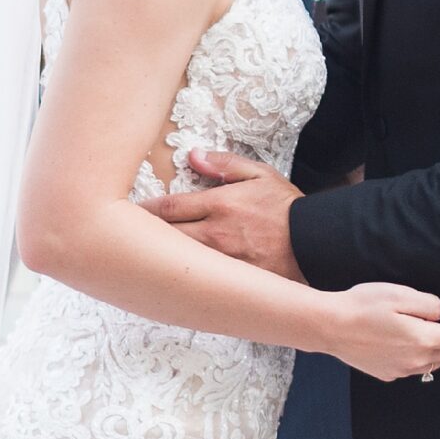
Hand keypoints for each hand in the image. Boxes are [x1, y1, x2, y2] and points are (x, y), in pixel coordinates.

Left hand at [139, 150, 305, 280]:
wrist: (315, 245)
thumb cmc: (286, 207)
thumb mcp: (260, 174)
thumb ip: (224, 164)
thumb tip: (193, 154)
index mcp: (219, 205)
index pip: (169, 207)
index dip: (145, 208)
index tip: (129, 209)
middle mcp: (215, 236)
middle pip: (165, 237)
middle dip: (142, 235)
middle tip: (124, 233)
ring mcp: (221, 263)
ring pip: (177, 261)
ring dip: (157, 257)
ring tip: (138, 256)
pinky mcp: (229, 284)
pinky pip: (197, 281)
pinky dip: (181, 277)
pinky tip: (170, 277)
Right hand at [323, 284, 439, 381]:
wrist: (330, 327)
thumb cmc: (362, 306)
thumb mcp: (399, 294)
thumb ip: (427, 304)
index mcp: (422, 340)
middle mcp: (415, 361)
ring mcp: (401, 370)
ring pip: (435, 361)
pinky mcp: (387, 373)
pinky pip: (416, 366)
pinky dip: (426, 354)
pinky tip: (417, 341)